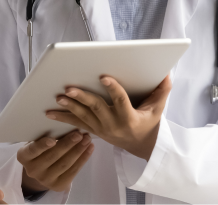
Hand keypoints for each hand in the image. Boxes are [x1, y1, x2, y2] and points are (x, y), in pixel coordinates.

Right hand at [16, 130, 94, 192]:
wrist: (42, 170)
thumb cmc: (41, 148)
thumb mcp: (36, 141)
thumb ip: (44, 134)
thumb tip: (64, 122)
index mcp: (24, 156)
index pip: (33, 150)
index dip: (42, 145)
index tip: (53, 139)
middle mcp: (32, 170)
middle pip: (52, 156)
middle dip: (67, 144)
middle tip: (79, 134)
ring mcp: (45, 180)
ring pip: (65, 164)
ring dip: (78, 150)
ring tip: (87, 139)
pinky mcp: (58, 186)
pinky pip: (73, 171)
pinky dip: (83, 158)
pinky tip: (89, 148)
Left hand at [46, 75, 171, 159]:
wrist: (139, 144)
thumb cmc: (148, 122)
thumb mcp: (158, 108)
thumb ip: (162, 90)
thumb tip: (167, 72)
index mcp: (129, 118)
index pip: (121, 101)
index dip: (113, 89)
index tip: (104, 77)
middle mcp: (114, 125)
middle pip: (97, 108)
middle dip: (82, 98)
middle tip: (69, 88)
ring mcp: (102, 129)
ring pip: (83, 117)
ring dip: (70, 107)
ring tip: (59, 97)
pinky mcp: (93, 131)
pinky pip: (76, 124)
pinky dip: (63, 118)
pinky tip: (50, 113)